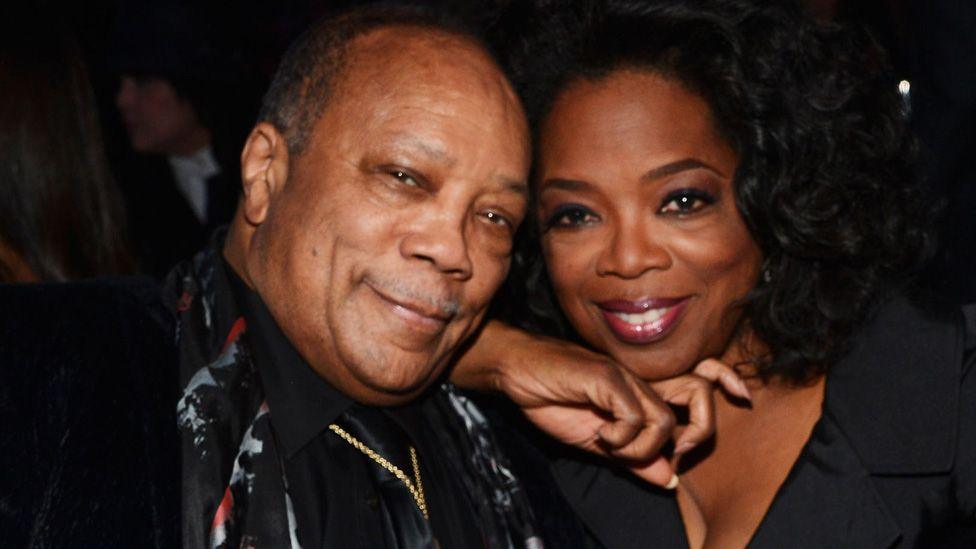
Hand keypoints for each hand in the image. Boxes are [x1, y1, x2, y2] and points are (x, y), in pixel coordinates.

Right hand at [451, 321, 748, 487]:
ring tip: (614, 447)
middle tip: (673, 454)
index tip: (744, 396)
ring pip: (665, 418)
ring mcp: (625, 375)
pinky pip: (635, 416)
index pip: (700, 376)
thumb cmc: (553, 399)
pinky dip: (621, 438)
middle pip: (701, 391)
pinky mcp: (607, 377)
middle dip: (700, 430)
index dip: (727, 380)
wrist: (518, 373)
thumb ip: (632, 458)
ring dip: (644, 447)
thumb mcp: (597, 442)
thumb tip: (668, 479)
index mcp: (643, 389)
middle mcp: (641, 378)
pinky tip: (599, 436)